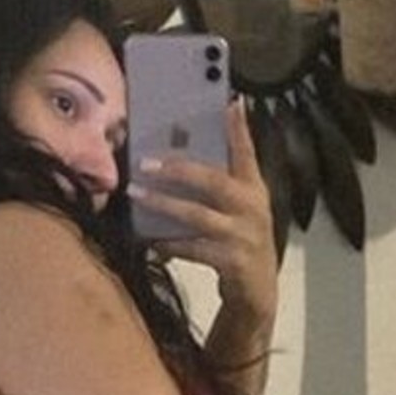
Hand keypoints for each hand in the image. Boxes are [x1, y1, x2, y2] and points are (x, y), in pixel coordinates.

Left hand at [130, 100, 276, 322]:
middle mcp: (252, 208)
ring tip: (137, 194)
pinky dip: (170, 244)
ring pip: (197, 215)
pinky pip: (193, 249)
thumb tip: (186, 159)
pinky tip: (151, 239)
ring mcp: (243, 236)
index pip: (247, 153)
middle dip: (178, 170)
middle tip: (146, 163)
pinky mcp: (233, 262)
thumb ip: (224, 183)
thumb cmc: (242, 244)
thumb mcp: (241, 210)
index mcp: (255, 190)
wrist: (258, 293)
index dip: (239, 128)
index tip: (230, 101)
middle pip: (213, 181)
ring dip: (163, 205)